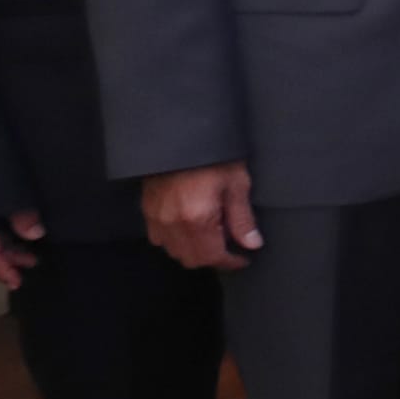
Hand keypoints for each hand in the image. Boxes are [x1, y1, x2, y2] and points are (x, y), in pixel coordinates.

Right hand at [143, 164, 260, 271]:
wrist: (181, 136)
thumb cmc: (213, 157)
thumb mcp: (237, 184)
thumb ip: (243, 219)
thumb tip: (252, 243)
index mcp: (197, 218)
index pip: (212, 256)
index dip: (230, 262)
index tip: (242, 259)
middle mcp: (173, 223)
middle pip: (191, 259)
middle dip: (213, 258)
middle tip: (230, 248)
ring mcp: (157, 217)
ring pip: (173, 251)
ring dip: (193, 250)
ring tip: (212, 236)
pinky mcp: (148, 209)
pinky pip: (159, 237)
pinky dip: (175, 240)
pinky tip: (190, 228)